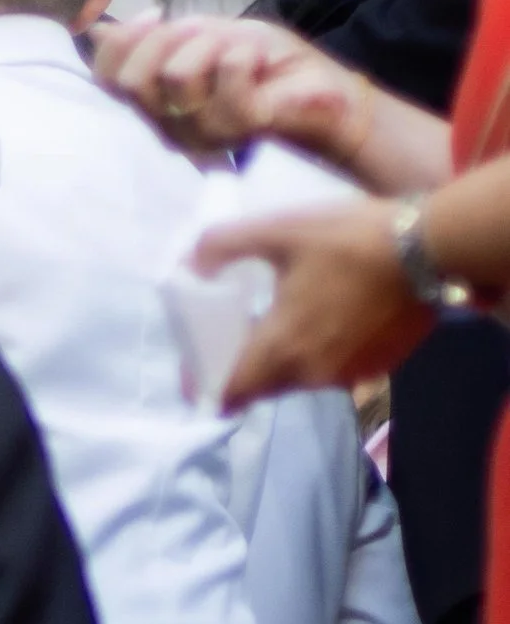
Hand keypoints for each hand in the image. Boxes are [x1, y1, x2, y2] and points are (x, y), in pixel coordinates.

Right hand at [95, 10, 373, 166]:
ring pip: (176, 77)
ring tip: (239, 50)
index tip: (159, 15)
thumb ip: (152, 40)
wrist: (325, 93)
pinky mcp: (241, 128)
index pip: (107, 79)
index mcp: (155, 106)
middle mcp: (169, 127)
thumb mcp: (203, 39)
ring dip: (212, 44)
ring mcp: (203, 134)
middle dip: (169, 39)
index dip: (121, 41)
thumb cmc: (264, 67)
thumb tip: (95, 29)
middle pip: (133, 81)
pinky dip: (243, 54)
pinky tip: (258, 59)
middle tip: (208, 34)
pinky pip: (226, 78)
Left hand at [189, 196, 433, 408]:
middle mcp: (312, 375)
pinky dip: (322, 352)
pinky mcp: (379, 366)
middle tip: (238, 335)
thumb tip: (191, 263)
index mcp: (281, 350)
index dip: (207, 387)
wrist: (431, 247)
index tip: (198, 371)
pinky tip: (327, 318)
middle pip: (264, 387)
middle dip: (246, 369)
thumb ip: (223, 245)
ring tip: (285, 320)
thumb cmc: (349, 239)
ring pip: (300, 378)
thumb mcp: (278, 230)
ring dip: (287, 358)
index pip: (231, 394)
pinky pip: (335, 369)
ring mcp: (349, 375)